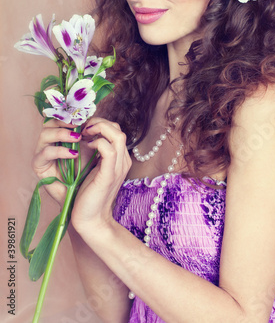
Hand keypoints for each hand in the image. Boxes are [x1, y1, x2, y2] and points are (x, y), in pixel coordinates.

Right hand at [33, 119, 93, 206]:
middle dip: (66, 121)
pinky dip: (60, 151)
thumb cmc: (86, 171)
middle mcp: (49, 141)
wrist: (81, 195)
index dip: (74, 116)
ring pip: (45, 133)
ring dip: (62, 133)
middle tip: (81, 124)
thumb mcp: (91, 149)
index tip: (89, 118)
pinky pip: (45, 153)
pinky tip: (74, 154)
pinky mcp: (38, 165)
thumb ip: (92, 134)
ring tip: (78, 138)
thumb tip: (98, 119)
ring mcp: (41, 152)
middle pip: (50, 122)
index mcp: (60, 134)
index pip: (62, 118)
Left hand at [71, 118, 131, 233]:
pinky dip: (97, 142)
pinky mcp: (109, 175)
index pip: (116, 130)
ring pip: (117, 135)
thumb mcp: (94, 170)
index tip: (84, 128)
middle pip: (118, 129)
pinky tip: (86, 146)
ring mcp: (118, 167)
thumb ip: (95, 155)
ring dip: (99, 129)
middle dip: (99, 123)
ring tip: (85, 134)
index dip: (100, 124)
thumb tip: (85, 137)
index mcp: (120, 159)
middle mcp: (123, 161)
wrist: (90, 220)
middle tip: (83, 128)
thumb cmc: (88, 195)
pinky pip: (108, 149)